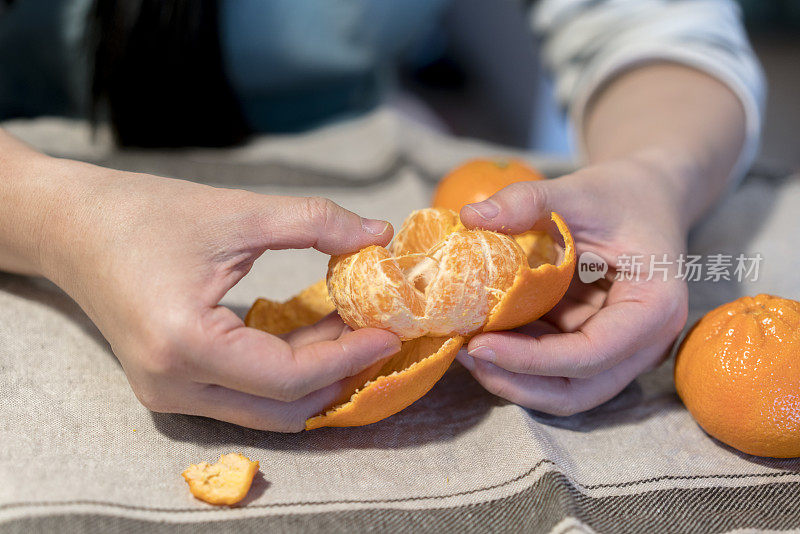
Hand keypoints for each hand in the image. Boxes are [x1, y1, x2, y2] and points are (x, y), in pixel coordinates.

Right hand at [34, 158, 400, 430]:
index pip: (289, 377)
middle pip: (281, 407)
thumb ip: (316, 223)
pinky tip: (312, 334)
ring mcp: (166, 394)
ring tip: (350, 329)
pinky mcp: (168, 387)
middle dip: (337, 375)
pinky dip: (284, 375)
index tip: (390, 333)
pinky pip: (242, 396)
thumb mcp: (239, 211)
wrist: (71, 226)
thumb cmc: (145, 213)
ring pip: (264, 410)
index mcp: (185, 343)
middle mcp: (172, 384)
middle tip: (377, 334)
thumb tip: (379, 234)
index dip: (348, 356)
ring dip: (313, 377)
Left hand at [457, 156, 689, 415]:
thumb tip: (471, 217)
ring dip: (513, 377)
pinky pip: (555, 367)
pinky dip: (518, 359)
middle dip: (517, 381)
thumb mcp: (576, 189)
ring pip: (564, 388)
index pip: (591, 354)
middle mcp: (645, 342)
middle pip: (578, 390)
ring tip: (465, 347)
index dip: (531, 360)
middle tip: (465, 354)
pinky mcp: (595, 346)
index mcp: (654, 307)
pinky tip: (483, 335)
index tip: (478, 345)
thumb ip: (527, 200)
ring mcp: (622, 351)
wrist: (644, 198)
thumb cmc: (619, 195)